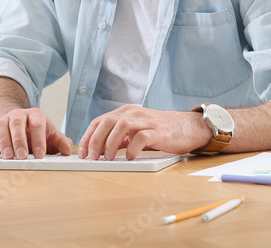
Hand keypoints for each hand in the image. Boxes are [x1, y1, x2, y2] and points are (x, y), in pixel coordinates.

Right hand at [0, 107, 73, 159]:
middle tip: (22, 156)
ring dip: (4, 142)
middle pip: (17, 123)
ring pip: (1, 126)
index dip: (39, 139)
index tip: (40, 155)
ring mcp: (3, 120)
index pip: (37, 124)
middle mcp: (18, 115)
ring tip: (8, 157)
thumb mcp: (50, 135)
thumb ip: (60, 142)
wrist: (17, 125)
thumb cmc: (35, 132)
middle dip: (20, 140)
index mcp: (35, 115)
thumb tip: (68, 150)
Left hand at [77, 105, 209, 160]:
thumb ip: (119, 138)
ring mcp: (146, 121)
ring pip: (121, 125)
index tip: (82, 154)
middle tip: (92, 158)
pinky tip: (130, 157)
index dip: (88, 137)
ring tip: (109, 158)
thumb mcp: (135, 131)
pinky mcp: (158, 131)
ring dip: (111, 143)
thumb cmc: (160, 131)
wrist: (188, 127)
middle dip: (95, 140)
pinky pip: (141, 137)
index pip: (99, 121)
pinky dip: (132, 148)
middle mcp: (134, 113)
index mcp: (126, 112)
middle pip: (107, 121)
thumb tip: (99, 151)